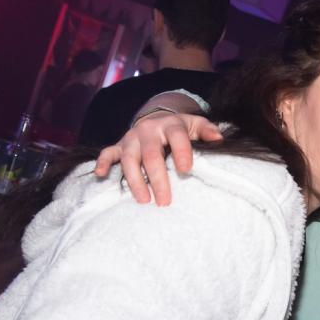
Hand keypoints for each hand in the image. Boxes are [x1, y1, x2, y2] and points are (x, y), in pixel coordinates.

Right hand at [94, 112, 222, 206]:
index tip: (186, 169)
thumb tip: (218, 139)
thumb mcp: (195, 125)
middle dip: (158, 179)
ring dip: (135, 181)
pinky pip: (107, 153)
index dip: (181, 152)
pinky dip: (102, 163)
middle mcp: (148, 130)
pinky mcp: (119, 145)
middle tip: (165, 201)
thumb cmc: (180, 128)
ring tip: (144, 201)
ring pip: (129, 158)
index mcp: (170, 125)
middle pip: (151, 155)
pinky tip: (100, 175)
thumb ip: (207, 131)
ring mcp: (132, 138)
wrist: (156, 118)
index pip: (177, 137)